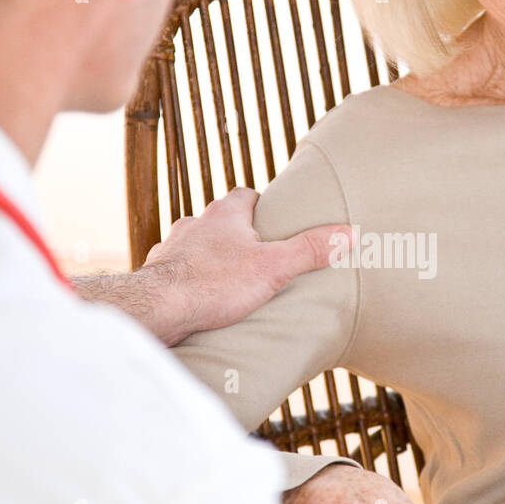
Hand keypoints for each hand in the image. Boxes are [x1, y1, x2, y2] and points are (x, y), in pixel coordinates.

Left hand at [143, 188, 353, 341]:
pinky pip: (179, 272)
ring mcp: (172, 248)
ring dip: (211, 259)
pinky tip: (201, 300)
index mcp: (224, 214)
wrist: (158, 308)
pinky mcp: (157, 274)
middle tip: (258, 257)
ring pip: (197, 246)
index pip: (246, 195)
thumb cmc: (213, 284)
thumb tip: (346, 233)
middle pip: (222, 222)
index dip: (262, 206)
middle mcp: (195, 224)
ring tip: (230, 282)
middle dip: (238, 236)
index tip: (275, 222)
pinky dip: (190, 281)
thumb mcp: (273, 267)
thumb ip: (309, 250)